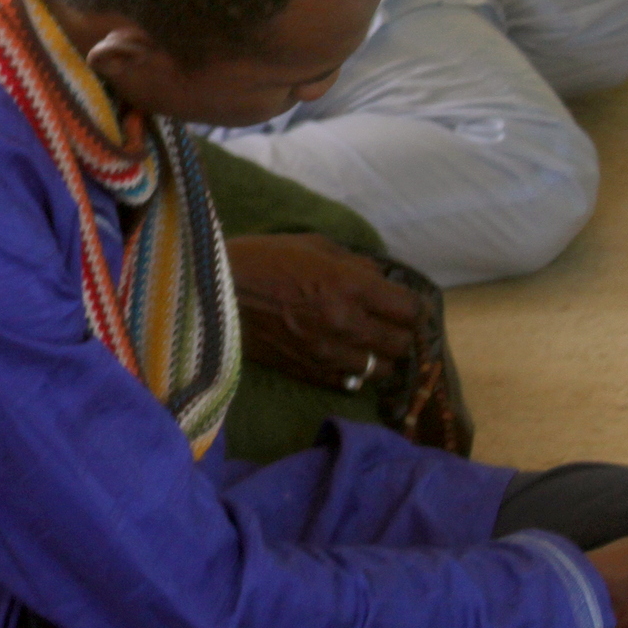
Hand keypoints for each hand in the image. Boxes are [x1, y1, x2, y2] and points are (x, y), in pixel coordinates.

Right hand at [229, 234, 425, 391]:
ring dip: (380, 356)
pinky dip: (354, 372)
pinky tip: (345, 357)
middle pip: (401, 343)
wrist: (216, 293)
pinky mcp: (309, 373)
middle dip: (400, 332)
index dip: (412, 307)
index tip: (404, 304)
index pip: (410, 309)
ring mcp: (328, 353)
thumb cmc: (264, 259)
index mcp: (351, 286)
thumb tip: (381, 278)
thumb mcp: (314, 244)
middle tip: (388, 324)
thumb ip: (355, 263)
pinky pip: (350, 383)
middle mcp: (347, 324)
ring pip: (382, 369)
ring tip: (368, 344)